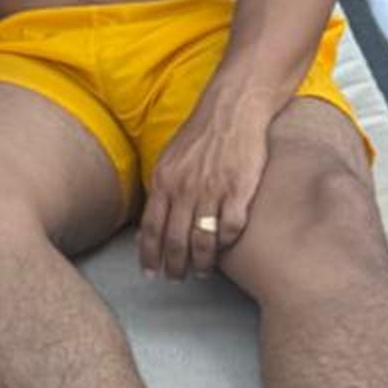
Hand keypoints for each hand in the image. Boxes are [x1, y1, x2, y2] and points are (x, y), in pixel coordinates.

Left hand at [139, 93, 276, 279]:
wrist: (232, 110)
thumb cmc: (200, 134)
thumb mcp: (170, 158)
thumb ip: (162, 187)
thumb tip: (151, 219)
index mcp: (164, 180)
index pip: (151, 228)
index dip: (149, 255)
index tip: (151, 272)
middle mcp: (184, 188)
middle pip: (175, 241)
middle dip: (174, 266)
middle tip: (176, 278)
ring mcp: (212, 190)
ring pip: (202, 241)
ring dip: (200, 263)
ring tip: (200, 271)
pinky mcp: (238, 191)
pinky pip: (230, 229)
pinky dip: (226, 244)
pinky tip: (224, 248)